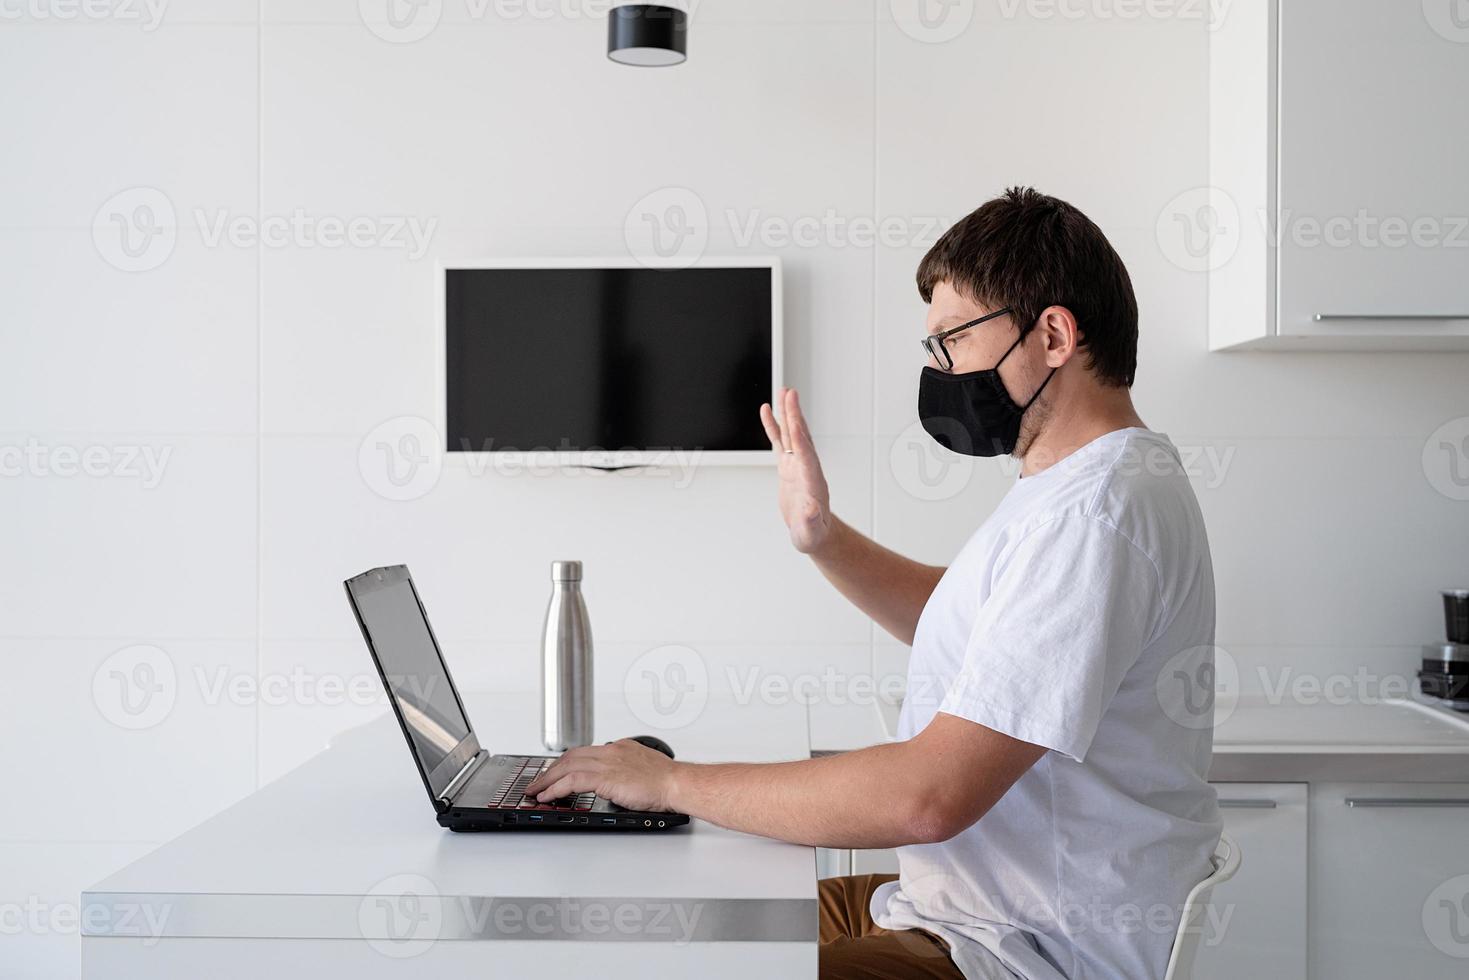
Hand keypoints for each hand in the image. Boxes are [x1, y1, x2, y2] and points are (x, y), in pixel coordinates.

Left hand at [525, 740, 678, 813]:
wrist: (676, 784)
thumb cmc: (666, 781)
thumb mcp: (642, 768)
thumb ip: (626, 770)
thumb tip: (617, 781)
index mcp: (619, 748)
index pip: (584, 752)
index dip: (566, 763)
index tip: (556, 772)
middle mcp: (610, 751)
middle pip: (571, 756)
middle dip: (551, 770)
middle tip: (538, 782)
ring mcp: (607, 763)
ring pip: (567, 767)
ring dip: (547, 780)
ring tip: (536, 791)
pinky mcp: (605, 778)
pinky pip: (572, 781)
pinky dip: (556, 788)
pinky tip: (548, 796)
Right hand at [759, 387, 831, 554]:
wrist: (814, 533)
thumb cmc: (813, 534)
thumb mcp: (811, 532)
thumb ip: (811, 521)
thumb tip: (812, 510)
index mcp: (813, 482)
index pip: (806, 457)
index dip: (801, 439)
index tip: (795, 421)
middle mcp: (807, 469)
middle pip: (801, 437)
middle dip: (795, 416)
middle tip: (790, 394)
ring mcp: (797, 466)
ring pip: (792, 434)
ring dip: (787, 414)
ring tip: (783, 393)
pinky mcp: (788, 467)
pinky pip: (780, 442)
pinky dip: (774, 427)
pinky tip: (767, 412)